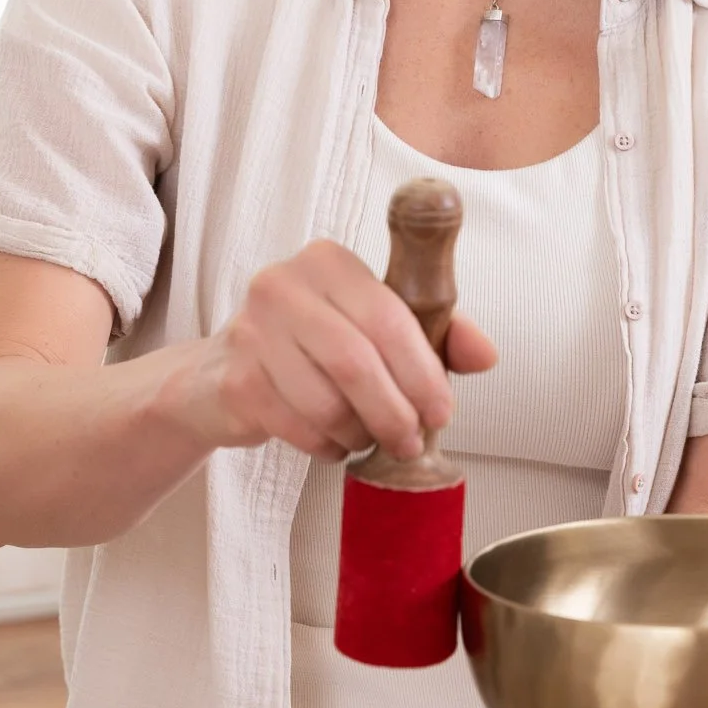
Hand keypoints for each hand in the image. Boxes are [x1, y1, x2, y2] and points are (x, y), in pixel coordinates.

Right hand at [184, 239, 495, 461]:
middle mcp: (283, 285)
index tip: (441, 410)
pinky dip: (326, 445)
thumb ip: (435, 334)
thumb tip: (486, 354)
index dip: (423, 372)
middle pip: (357, 362)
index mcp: (328, 262)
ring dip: (359, 433)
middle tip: (410, 441)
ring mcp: (251, 331)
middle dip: (395, 413)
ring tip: (366, 436)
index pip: (389, 317)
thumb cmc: (312, 347)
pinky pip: (298, 427)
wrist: (221, 375)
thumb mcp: (375, 328)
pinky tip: (331, 440)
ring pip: (326, 402)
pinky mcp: (235, 380)